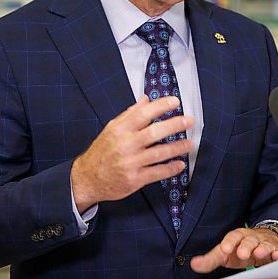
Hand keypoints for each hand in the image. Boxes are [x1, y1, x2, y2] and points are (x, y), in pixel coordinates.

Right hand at [71, 95, 192, 212]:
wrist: (87, 178)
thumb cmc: (102, 151)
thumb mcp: (112, 128)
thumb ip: (130, 114)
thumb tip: (145, 99)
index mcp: (120, 129)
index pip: (143, 113)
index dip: (161, 106)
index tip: (175, 101)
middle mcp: (125, 144)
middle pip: (154, 132)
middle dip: (175, 125)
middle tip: (189, 121)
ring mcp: (130, 162)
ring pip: (159, 153)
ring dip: (178, 147)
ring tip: (190, 143)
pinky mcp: (134, 179)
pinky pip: (157, 173)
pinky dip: (170, 169)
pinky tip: (180, 164)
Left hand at [190, 227, 277, 272]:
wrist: (267, 239)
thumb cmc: (243, 248)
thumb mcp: (227, 253)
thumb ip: (212, 259)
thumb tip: (194, 264)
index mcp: (238, 238)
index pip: (232, 237)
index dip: (229, 242)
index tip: (225, 249)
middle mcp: (251, 238)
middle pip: (248, 240)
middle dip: (246, 246)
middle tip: (242, 254)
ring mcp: (265, 243)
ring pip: (264, 244)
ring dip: (262, 248)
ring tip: (259, 254)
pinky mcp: (277, 250)